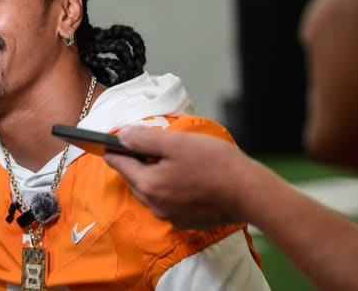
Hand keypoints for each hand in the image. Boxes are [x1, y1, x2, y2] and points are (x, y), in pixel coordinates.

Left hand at [103, 126, 266, 228]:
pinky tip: (187, 177)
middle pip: (134, 179)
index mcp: (149, 185)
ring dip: (154, 176)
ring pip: (151, 191)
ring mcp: (170, 216)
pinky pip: (168, 202)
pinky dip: (171, 189)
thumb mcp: (177, 143)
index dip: (113, 149)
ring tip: (170, 160)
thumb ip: (144, 138)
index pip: (119, 164)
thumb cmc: (216, 164)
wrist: (250, 193)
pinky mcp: (186, 221)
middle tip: (147, 145)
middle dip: (137, 162)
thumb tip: (121, 135)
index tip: (106, 141)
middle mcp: (155, 205)